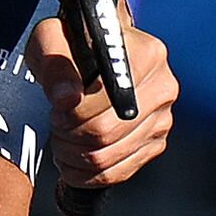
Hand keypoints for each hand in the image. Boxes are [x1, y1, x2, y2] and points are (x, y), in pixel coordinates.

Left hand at [27, 13, 177, 192]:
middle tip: (55, 125)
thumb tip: (66, 100)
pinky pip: (119, 172)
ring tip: (61, 140)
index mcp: (146, 55)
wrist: (93, 52)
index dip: (71, 112)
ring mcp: (162, 118)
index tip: (56, 108)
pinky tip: (71, 161)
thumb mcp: (52, 40)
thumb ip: (55, 65)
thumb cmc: (73, 43)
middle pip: (107, 132)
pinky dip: (87, 174)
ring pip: (109, 156)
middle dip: (68, 136)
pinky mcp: (155, 143)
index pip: (106, 100)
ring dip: (73, 156)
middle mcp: (163, 87)